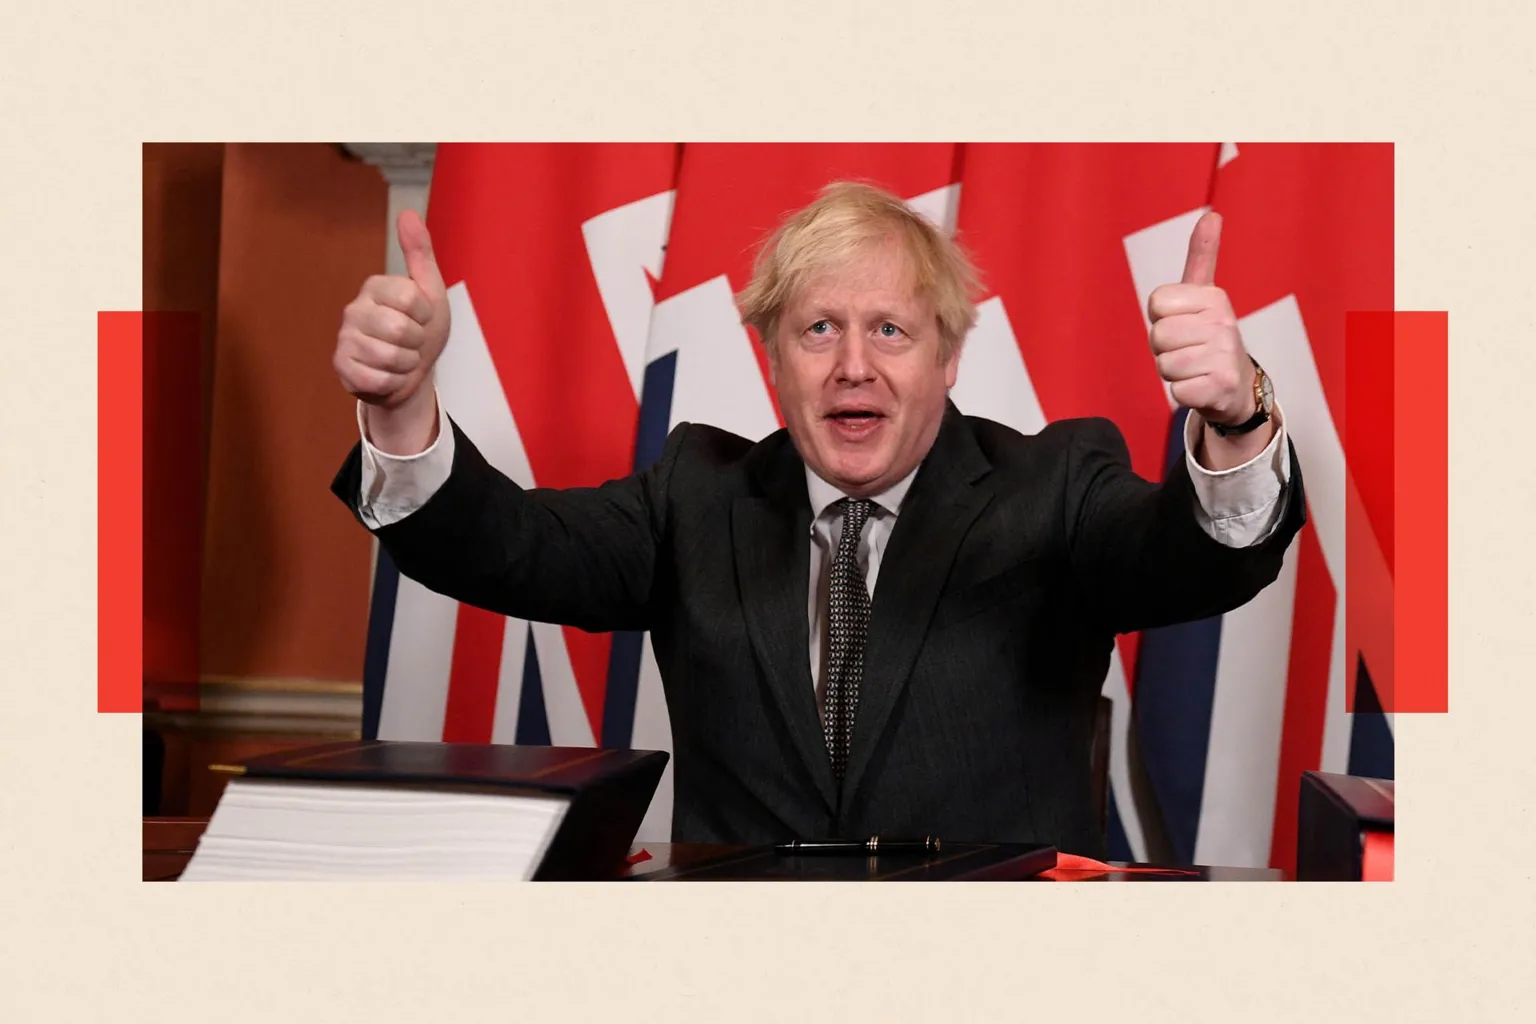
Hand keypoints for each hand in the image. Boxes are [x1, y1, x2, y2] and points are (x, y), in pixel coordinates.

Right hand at [334, 210, 449, 412]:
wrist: (412, 375)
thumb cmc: (421, 331)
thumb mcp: (431, 292)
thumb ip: (420, 254)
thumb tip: (407, 213)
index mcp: (376, 286)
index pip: (412, 299)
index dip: (426, 316)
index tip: (422, 319)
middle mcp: (354, 308)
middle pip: (401, 329)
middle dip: (417, 343)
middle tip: (412, 342)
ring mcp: (345, 338)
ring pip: (390, 357)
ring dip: (406, 365)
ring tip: (402, 359)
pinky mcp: (342, 367)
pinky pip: (377, 380)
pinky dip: (392, 382)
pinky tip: (387, 375)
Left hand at [1147, 212, 1255, 427]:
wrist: (1238, 386)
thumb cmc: (1209, 338)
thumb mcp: (1205, 296)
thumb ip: (1202, 257)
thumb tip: (1211, 214)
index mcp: (1214, 297)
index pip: (1155, 303)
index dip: (1161, 318)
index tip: (1183, 323)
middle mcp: (1223, 323)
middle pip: (1157, 336)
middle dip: (1165, 348)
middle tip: (1188, 350)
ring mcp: (1224, 356)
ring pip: (1164, 365)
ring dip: (1173, 372)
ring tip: (1195, 368)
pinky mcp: (1220, 387)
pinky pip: (1176, 391)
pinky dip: (1183, 393)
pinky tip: (1201, 387)